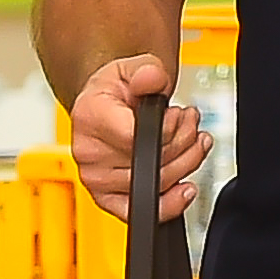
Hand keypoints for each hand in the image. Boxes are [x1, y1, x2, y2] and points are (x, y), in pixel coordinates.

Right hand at [68, 56, 208, 220]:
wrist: (100, 107)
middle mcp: (88, 151)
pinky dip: (168, 204)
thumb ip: (147, 71)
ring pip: (157, 184)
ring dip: (186, 162)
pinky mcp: (106, 198)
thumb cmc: (114, 91)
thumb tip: (152, 79)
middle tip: (190, 123)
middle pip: (153, 162)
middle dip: (185, 140)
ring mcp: (96, 179)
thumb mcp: (132, 67)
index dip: (168, 128)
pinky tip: (184, 187)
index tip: (175, 114)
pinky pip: (139, 211)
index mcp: (90, 116)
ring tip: (191, 140)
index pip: (136, 137)